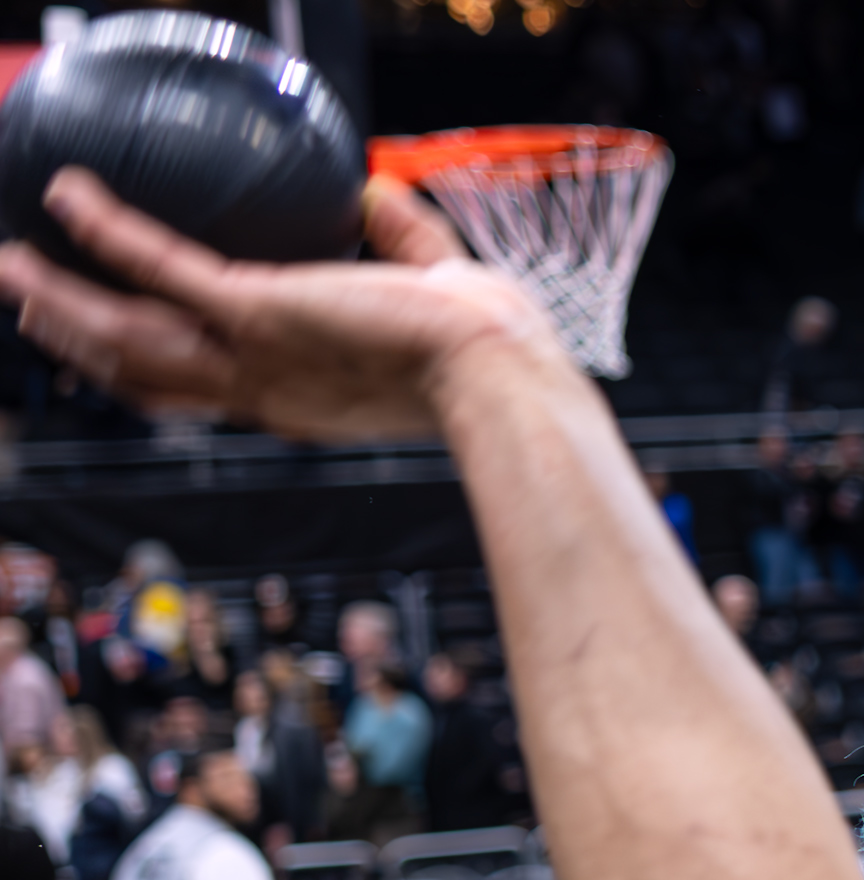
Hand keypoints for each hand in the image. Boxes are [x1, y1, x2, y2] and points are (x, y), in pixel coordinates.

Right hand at [0, 169, 562, 441]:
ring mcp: (256, 355)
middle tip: (29, 308)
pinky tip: (72, 194)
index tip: (113, 340)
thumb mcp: (431, 284)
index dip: (149, 369)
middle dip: (79, 344)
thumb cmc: (488, 347)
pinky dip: (112, 231)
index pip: (205, 387)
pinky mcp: (260, 313)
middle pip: (142, 376)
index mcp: (299, 394)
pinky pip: (162, 268)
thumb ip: (397, 236)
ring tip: (11, 267)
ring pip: (127, 337)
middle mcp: (265, 386)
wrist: (500, 370)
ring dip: (61, 300)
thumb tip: (376, 187)